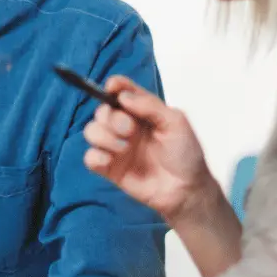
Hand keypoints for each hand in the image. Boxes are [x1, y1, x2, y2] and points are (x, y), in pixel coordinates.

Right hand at [82, 76, 217, 219]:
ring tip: (123, 148)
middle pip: (103, 111)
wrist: (186, 190)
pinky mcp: (110, 169)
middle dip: (112, 117)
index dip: (114, 86)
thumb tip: (123, 96)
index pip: (122, 92)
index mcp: (142, 113)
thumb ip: (150, 106)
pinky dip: (96, 156)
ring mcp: (117, 148)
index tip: (112, 87)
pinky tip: (110, 160)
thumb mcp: (176, 122)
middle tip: (129, 129)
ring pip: (91, 131)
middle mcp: (127, 127)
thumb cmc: (186, 154)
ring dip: (103, 136)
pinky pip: (90, 157)